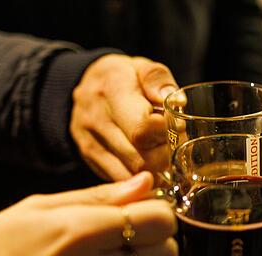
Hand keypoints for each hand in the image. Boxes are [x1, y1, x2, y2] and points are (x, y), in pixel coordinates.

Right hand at [70, 54, 177, 180]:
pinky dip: (141, 181)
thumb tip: (178, 102)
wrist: (83, 85)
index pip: (142, 128)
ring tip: (164, 156)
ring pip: (131, 175)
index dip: (166, 134)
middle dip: (165, 158)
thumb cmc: (122, 77)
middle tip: (175, 147)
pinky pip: (121, 180)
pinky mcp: (90, 159)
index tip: (176, 129)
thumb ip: (159, 81)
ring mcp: (91, 142)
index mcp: (112, 91)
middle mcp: (97, 119)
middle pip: (139, 158)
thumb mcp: (142, 67)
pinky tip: (151, 169)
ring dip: (156, 172)